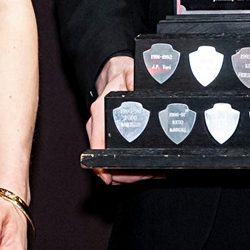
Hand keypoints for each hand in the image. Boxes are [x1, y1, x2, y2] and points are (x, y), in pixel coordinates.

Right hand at [85, 56, 161, 185]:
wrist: (115, 73)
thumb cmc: (123, 75)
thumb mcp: (131, 73)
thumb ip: (135, 80)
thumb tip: (138, 88)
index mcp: (101, 110)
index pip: (97, 141)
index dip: (101, 163)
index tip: (108, 177)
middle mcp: (98, 123)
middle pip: (104, 158)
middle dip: (124, 173)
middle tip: (147, 175)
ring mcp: (101, 132)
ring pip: (109, 162)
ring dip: (127, 173)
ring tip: (151, 173)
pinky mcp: (107, 138)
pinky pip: (113, 158)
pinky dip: (128, 167)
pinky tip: (147, 168)